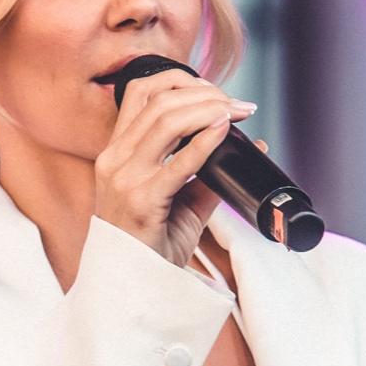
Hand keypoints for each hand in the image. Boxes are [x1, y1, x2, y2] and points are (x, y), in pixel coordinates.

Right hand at [92, 67, 257, 267]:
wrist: (137, 285)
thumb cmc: (154, 243)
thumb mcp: (179, 200)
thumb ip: (206, 171)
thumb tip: (250, 144)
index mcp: (116, 152)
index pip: (141, 92)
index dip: (180, 80)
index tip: (215, 91)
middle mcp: (115, 160)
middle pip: (159, 100)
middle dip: (205, 93)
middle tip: (238, 104)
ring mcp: (124, 179)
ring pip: (166, 120)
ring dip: (209, 109)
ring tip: (237, 113)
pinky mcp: (141, 201)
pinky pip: (178, 162)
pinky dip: (205, 141)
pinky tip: (224, 130)